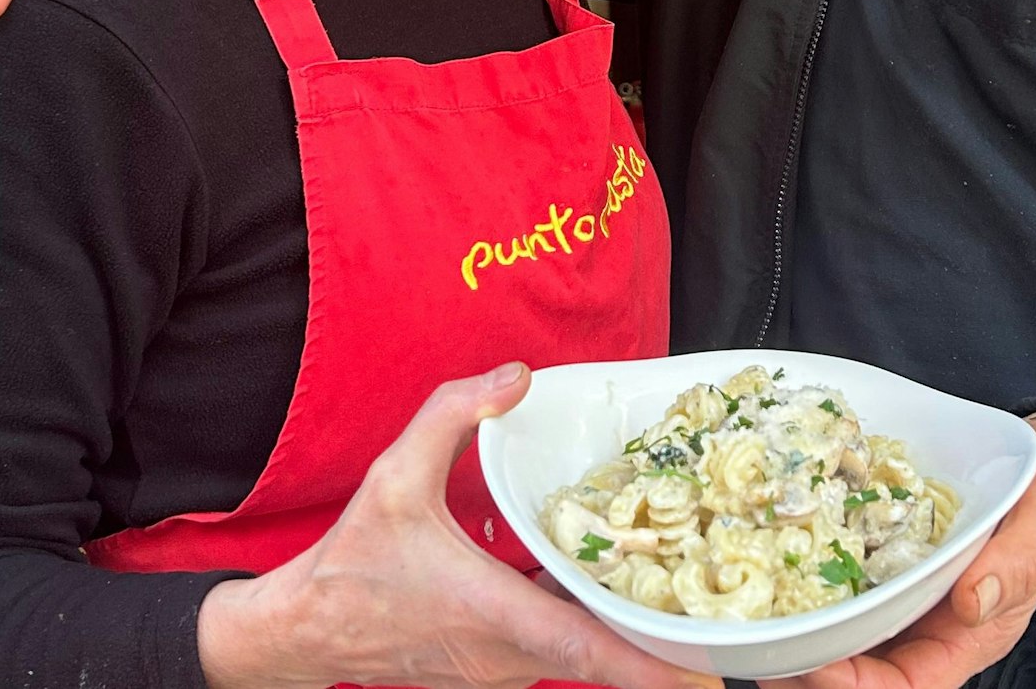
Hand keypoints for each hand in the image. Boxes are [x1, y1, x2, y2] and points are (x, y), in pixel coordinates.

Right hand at [196, 363, 722, 688]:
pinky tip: (618, 584)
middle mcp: (510, 653)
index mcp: (496, 615)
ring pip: (584, 653)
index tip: (710, 678)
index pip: (589, 650)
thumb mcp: (395, 473)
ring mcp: (503, 666)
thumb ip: (454, 414)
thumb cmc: (353, 562)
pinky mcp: (495, 663)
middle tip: (732, 630)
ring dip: (634, 636)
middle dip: (668, 649)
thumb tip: (518, 377)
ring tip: (695, 600)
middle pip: (605, 656)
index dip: (652, 667)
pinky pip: (559, 645)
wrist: (304, 632)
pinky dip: (594, 623)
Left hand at [764, 413, 1035, 688]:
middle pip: (860, 665)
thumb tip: (972, 603)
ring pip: (843, 623)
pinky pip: (842, 570)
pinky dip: (808, 569)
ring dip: (800, 622)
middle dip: (809, 665)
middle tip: (761, 646)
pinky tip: (775, 550)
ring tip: (752, 612)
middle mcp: (925, 620)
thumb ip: (1017, 566)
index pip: (904, 685)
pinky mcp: (881, 550)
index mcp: (966, 637)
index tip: (816, 669)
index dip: (856, 686)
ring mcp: (899, 586)